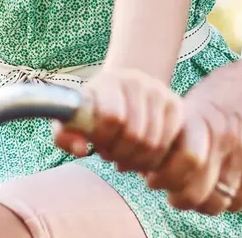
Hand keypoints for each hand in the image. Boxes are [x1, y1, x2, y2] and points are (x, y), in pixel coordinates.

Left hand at [55, 68, 183, 171]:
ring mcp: (159, 92)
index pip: (112, 117)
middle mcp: (137, 82)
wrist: (123, 89)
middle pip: (135, 135)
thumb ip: (65, 136)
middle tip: (111, 156)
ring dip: (136, 160)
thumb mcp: (73, 120)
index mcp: (109, 81)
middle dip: (120, 154)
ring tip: (124, 158)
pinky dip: (154, 159)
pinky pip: (168, 144)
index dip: (105, 139)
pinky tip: (141, 157)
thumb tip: (81, 150)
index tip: (97, 145)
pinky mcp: (176, 105)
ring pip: (153, 143)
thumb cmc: (94, 110)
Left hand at [146, 26, 241, 214]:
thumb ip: (178, 125)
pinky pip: (240, 202)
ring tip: (195, 190)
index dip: (158, 178)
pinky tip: (219, 188)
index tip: (153, 176)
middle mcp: (225, 140)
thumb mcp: (200, 96)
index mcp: (202, 119)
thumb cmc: (234, 86)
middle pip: (192, 193)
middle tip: (172, 188)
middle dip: (176, 195)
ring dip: (200, 203)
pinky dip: (226, 202)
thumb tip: (147, 154)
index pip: (174, 166)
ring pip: (215, 203)